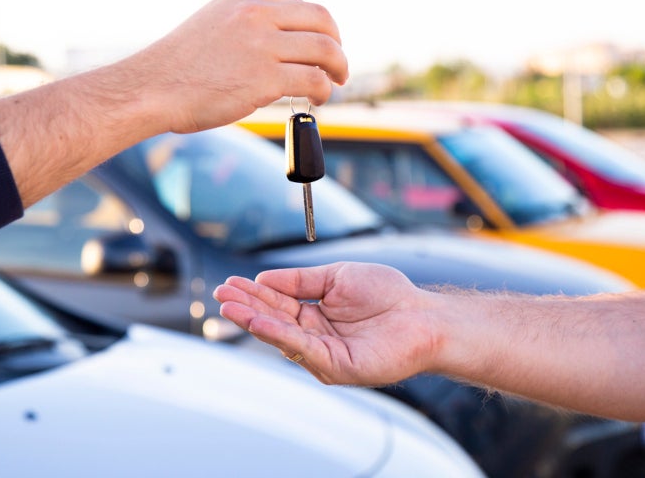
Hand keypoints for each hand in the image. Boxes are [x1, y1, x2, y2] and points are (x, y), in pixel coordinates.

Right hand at [124, 0, 348, 133]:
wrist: (152, 88)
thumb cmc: (179, 66)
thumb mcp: (214, 24)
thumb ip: (248, 25)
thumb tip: (284, 45)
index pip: (301, 5)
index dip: (320, 28)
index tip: (321, 46)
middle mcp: (257, 13)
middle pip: (322, 21)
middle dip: (337, 44)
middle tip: (338, 65)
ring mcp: (262, 44)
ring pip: (325, 50)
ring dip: (338, 69)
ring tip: (333, 84)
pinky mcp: (265, 78)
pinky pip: (313, 80)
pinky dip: (324, 91)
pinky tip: (318, 100)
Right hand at [214, 262, 439, 385]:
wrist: (424, 316)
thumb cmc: (388, 294)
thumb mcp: (336, 276)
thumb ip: (300, 280)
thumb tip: (263, 277)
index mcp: (314, 313)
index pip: (276, 302)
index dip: (253, 292)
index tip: (230, 283)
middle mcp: (314, 335)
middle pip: (273, 320)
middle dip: (245, 307)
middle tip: (221, 294)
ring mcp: (323, 353)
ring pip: (281, 336)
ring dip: (253, 321)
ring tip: (230, 307)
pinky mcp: (335, 367)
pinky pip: (301, 348)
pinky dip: (278, 335)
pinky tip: (259, 321)